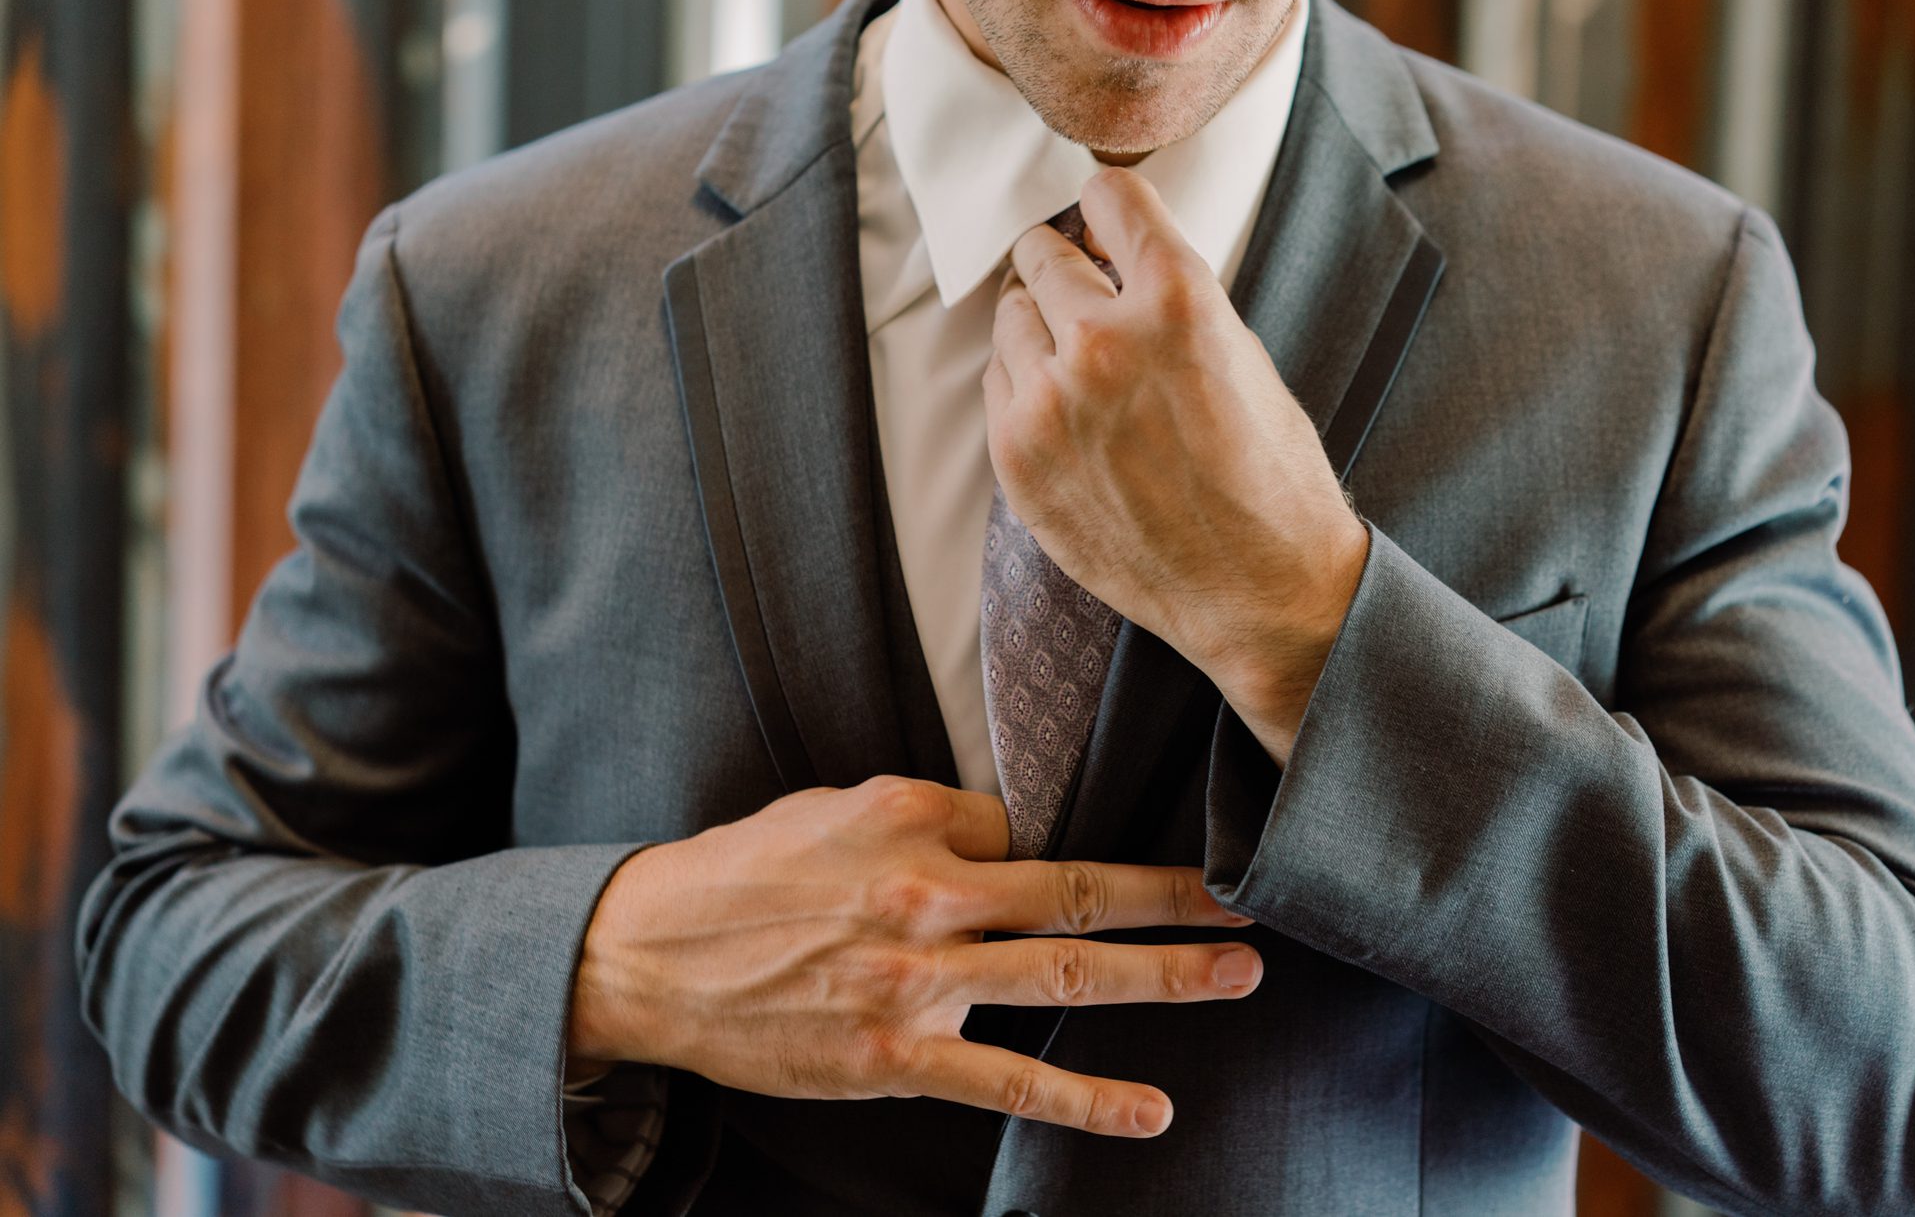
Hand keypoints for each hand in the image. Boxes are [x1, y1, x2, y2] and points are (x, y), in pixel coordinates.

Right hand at [565, 775, 1261, 1136]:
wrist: (651, 954)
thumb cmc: (747, 874)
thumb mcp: (837, 808)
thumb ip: (932, 818)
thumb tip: (1011, 835)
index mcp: (916, 820)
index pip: (1030, 826)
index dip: (1060, 843)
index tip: (1103, 868)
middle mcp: (929, 894)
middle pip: (1082, 892)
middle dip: (1179, 898)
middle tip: (1258, 899)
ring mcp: (919, 983)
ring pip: (1066, 978)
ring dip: (1167, 978)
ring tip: (1240, 974)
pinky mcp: (898, 1058)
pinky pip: (1009, 1084)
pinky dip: (1087, 1101)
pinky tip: (1151, 1111)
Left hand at [985, 168, 1368, 763]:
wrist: (1260, 592)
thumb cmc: (1268, 476)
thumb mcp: (1243, 355)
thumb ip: (1170, 297)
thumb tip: (1112, 256)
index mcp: (1177, 298)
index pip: (1110, 194)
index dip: (1109, 204)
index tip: (1105, 216)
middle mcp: (1103, 340)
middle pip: (1043, 251)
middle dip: (1067, 262)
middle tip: (1085, 284)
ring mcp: (1050, 402)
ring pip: (1012, 315)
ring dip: (1041, 323)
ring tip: (1083, 360)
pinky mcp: (1017, 457)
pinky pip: (998, 382)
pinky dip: (1025, 383)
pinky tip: (1067, 410)